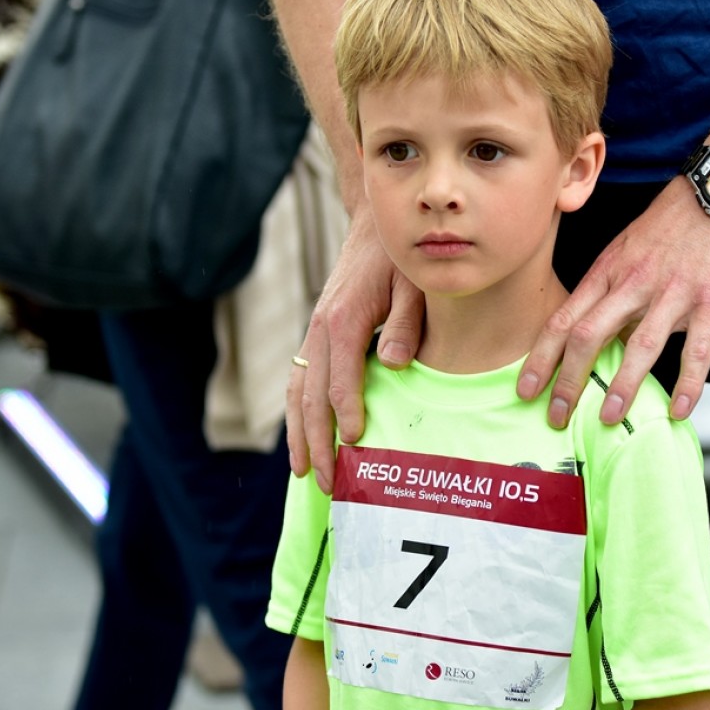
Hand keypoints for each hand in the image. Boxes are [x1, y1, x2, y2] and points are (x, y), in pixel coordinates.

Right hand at [286, 208, 423, 491]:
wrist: (372, 227)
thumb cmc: (399, 259)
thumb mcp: (412, 286)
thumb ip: (404, 323)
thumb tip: (393, 363)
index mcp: (343, 321)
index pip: (341, 382)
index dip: (346, 418)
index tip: (355, 450)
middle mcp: (320, 331)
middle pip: (312, 398)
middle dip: (317, 443)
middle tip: (327, 483)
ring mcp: (314, 334)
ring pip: (298, 393)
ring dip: (299, 435)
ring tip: (304, 474)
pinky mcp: (316, 336)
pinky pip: (299, 381)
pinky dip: (297, 414)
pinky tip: (302, 438)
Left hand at [517, 176, 709, 426]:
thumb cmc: (669, 225)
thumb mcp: (625, 252)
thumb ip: (609, 295)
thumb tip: (598, 342)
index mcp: (607, 272)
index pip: (563, 320)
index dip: (541, 358)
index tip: (526, 390)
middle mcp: (633, 284)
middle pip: (589, 335)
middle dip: (568, 380)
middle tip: (556, 416)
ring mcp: (673, 293)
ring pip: (640, 345)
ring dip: (622, 385)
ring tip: (608, 417)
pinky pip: (699, 349)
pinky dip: (688, 382)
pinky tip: (678, 409)